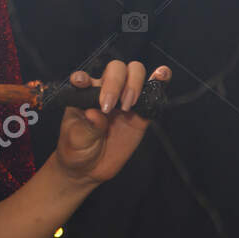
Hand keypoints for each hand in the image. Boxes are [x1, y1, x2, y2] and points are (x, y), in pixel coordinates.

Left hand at [52, 60, 170, 187]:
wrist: (90, 168)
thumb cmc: (76, 148)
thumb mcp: (76, 138)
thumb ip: (87, 125)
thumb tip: (95, 114)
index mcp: (83, 95)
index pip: (84, 78)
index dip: (83, 77)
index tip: (80, 82)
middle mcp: (104, 91)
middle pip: (116, 70)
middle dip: (115, 83)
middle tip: (109, 107)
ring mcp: (123, 100)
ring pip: (135, 74)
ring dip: (134, 84)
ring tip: (127, 106)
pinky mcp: (140, 114)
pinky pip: (152, 95)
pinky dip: (159, 81)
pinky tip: (162, 75)